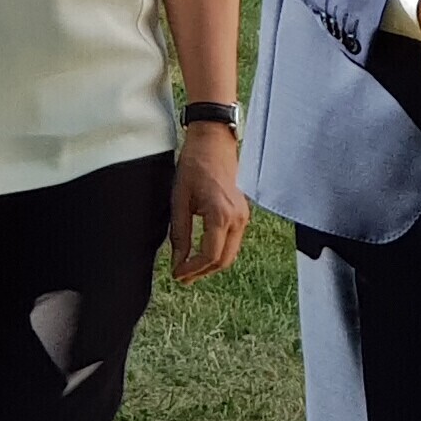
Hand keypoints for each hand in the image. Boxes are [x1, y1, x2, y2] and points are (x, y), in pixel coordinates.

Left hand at [171, 123, 249, 282]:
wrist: (213, 143)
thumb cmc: (194, 166)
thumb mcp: (180, 200)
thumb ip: (180, 234)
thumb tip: (178, 260)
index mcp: (221, 215)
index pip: (210, 256)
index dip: (192, 269)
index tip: (177, 274)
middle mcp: (237, 218)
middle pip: (223, 260)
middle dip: (202, 272)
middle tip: (182, 277)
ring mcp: (243, 216)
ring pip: (230, 253)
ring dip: (211, 263)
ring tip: (189, 267)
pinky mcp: (243, 213)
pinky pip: (233, 241)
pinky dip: (218, 251)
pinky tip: (201, 251)